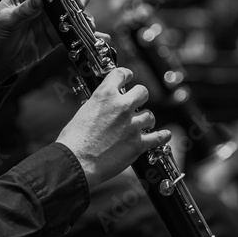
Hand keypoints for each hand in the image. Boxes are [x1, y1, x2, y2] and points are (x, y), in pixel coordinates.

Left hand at [0, 0, 88, 82]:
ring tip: (88, 25)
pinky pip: (74, 33)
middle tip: (79, 5)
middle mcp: (42, 3)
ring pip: (73, 13)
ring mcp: (51, 20)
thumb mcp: (4, 20)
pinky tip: (99, 38)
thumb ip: (22, 11)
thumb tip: (37, 1)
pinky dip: (87, 35)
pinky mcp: (56, 36)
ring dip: (84, 17)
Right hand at [56, 67, 170, 188]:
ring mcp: (132, 125)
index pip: (120, 74)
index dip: (127, 75)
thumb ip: (98, 107)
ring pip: (149, 115)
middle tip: (137, 103)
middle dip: (140, 97)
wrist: (76, 162)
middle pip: (142, 92)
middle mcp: (121, 107)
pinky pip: (158, 137)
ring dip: (146, 120)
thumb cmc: (73, 141)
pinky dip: (162, 136)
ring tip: (143, 125)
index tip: (129, 77)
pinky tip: (164, 135)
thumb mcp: (83, 113)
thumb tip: (104, 110)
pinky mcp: (138, 144)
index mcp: (104, 95)